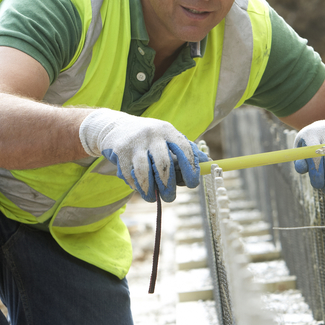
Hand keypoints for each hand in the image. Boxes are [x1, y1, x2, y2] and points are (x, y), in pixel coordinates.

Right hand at [79, 108, 208, 201]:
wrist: (115, 127)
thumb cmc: (150, 138)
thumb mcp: (168, 137)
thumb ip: (187, 149)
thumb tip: (209, 163)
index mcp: (168, 131)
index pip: (184, 150)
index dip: (190, 169)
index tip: (193, 183)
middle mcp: (152, 135)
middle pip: (163, 165)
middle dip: (168, 186)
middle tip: (170, 198)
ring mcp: (134, 143)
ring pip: (144, 173)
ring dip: (150, 190)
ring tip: (153, 198)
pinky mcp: (120, 152)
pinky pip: (130, 175)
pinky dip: (135, 185)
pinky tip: (139, 187)